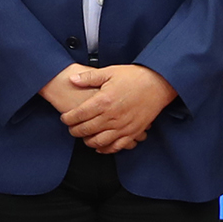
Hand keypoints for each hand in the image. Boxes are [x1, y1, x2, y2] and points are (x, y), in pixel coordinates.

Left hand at [58, 64, 177, 152]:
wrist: (158, 83)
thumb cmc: (134, 76)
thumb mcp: (110, 72)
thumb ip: (89, 77)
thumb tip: (73, 80)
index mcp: (103, 101)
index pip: (78, 115)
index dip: (68, 118)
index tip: (64, 118)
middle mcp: (112, 117)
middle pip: (86, 130)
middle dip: (74, 131)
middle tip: (71, 128)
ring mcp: (123, 126)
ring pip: (99, 141)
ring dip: (88, 141)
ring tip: (84, 137)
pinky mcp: (133, 132)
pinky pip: (117, 146)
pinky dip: (106, 149)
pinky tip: (100, 146)